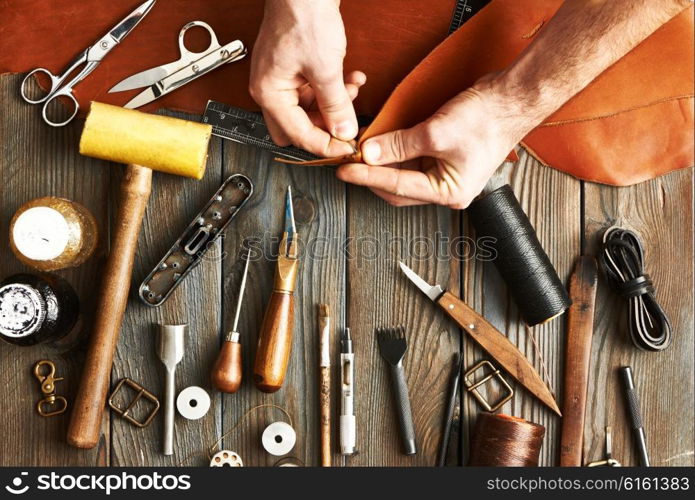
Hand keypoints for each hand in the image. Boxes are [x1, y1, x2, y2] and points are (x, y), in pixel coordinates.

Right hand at [250, 0, 364, 156]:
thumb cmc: (304, 16)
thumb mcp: (326, 68)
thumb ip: (335, 106)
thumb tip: (344, 132)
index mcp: (269, 93)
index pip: (298, 135)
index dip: (325, 146)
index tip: (347, 149)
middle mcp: (271, 89)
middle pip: (298, 128)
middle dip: (325, 128)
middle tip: (347, 127)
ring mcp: (281, 78)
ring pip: (309, 110)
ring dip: (333, 106)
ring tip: (352, 93)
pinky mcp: (294, 68)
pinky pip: (313, 91)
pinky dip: (332, 90)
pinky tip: (350, 80)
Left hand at [336, 78, 532, 208]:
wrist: (513, 97)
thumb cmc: (486, 118)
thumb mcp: (436, 132)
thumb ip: (399, 145)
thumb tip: (369, 153)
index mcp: (450, 193)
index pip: (397, 187)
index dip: (367, 176)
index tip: (345, 169)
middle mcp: (448, 190)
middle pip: (398, 188)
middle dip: (373, 174)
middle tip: (349, 160)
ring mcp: (447, 174)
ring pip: (404, 175)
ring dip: (383, 163)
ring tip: (361, 151)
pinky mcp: (445, 158)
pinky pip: (413, 161)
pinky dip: (396, 153)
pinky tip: (381, 143)